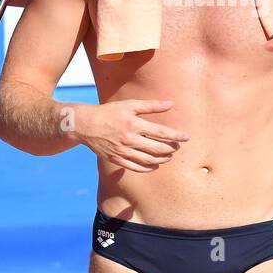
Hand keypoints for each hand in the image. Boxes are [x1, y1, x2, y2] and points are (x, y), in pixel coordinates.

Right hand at [75, 99, 189, 172]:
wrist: (85, 125)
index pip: (162, 133)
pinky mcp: (116, 159)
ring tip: (169, 156)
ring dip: (162, 159)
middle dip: (171, 149)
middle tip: (177, 146)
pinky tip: (155, 165)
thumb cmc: (109, 112)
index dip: (176, 136)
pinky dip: (148, 168)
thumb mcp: (129, 105)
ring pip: (149, 160)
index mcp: (134, 125)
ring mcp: (123, 151)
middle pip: (158, 149)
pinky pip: (136, 167)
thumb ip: (151, 105)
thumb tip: (171, 104)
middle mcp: (129, 140)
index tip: (186, 137)